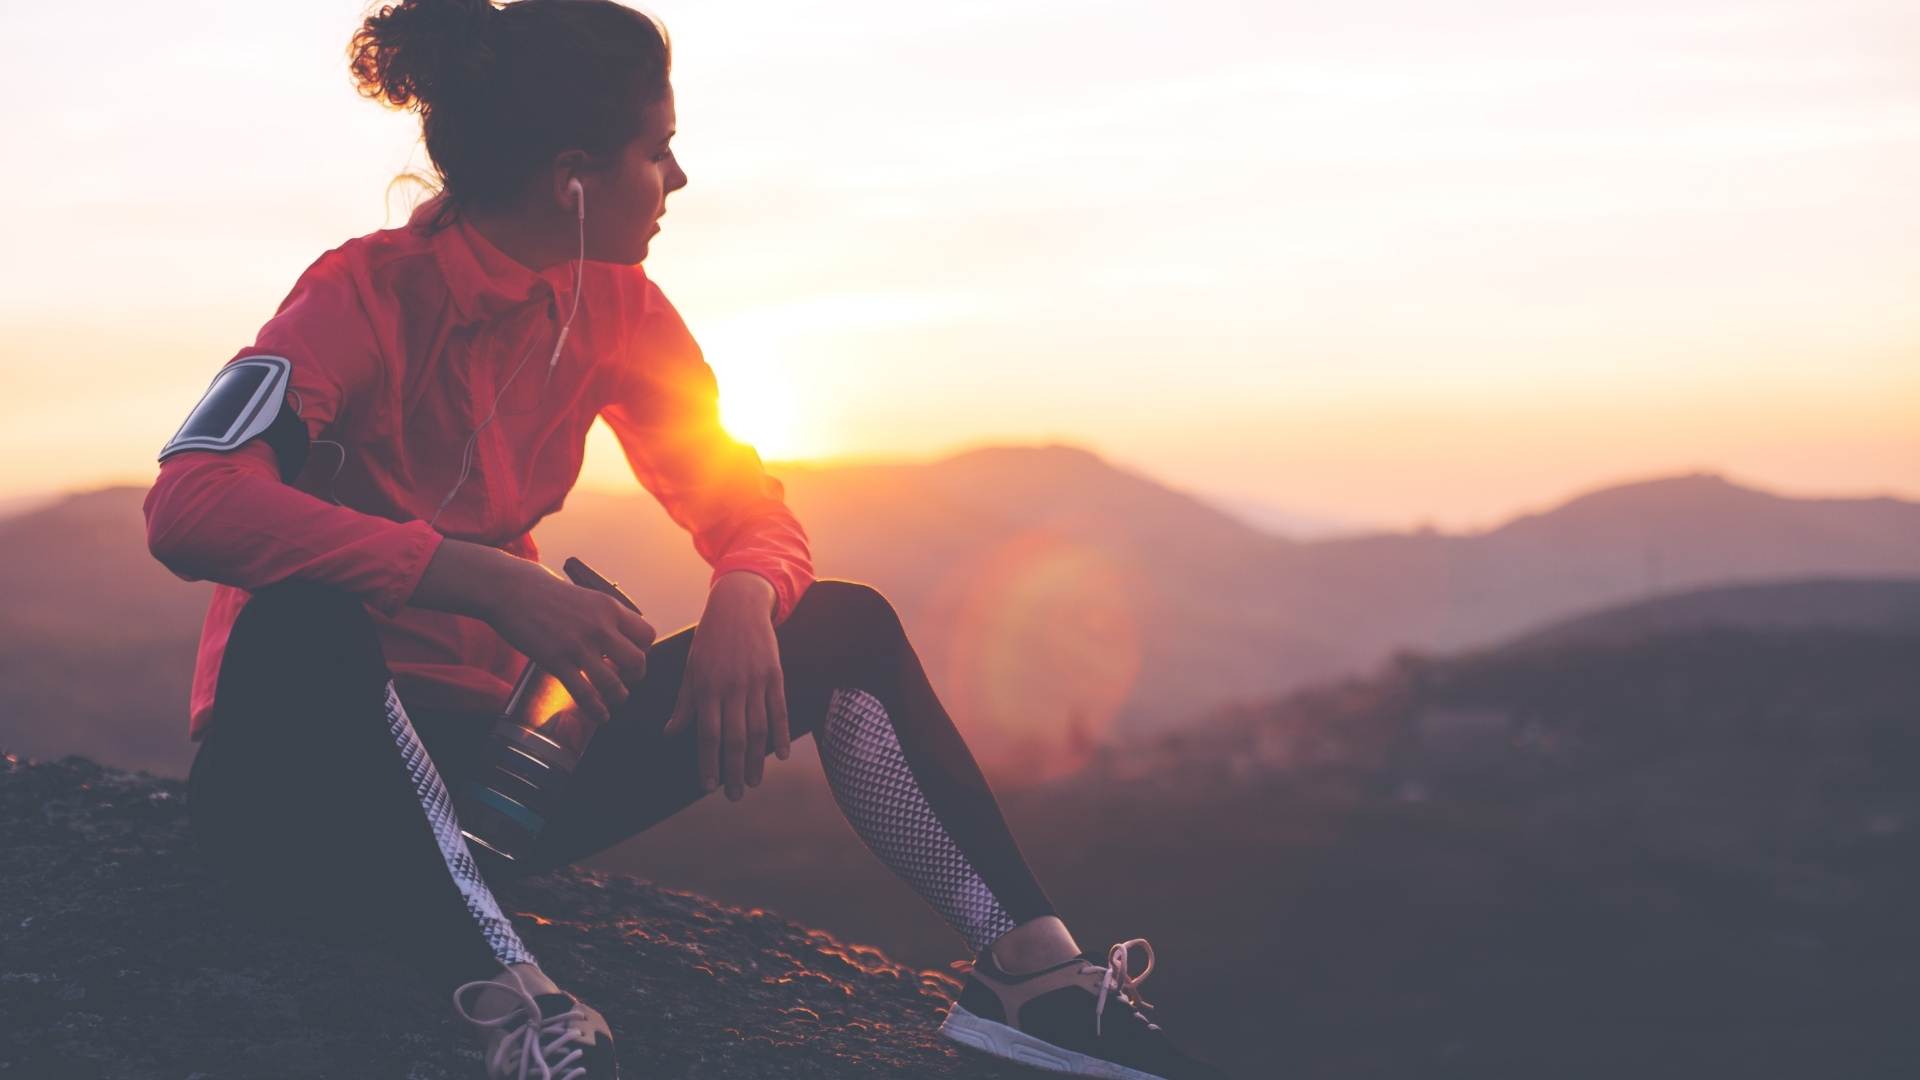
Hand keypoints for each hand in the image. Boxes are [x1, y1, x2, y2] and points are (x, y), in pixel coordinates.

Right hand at [480, 558, 656, 724]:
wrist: (510, 589)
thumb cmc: (544, 591)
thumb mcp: (584, 596)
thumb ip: (602, 615)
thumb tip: (614, 633)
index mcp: (609, 608)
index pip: (646, 635)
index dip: (643, 651)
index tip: (631, 657)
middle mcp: (599, 627)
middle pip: (637, 662)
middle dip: (635, 676)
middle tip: (626, 680)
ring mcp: (578, 646)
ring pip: (613, 684)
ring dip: (617, 696)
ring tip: (614, 700)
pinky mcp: (556, 661)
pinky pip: (585, 694)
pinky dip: (596, 710)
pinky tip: (600, 715)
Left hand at [663, 572, 788, 800]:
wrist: (739, 606)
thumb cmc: (710, 639)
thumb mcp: (691, 668)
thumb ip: (684, 703)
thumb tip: (669, 734)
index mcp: (706, 687)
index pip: (707, 734)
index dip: (708, 762)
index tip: (708, 786)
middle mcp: (731, 688)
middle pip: (734, 738)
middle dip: (733, 770)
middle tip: (733, 796)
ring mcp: (755, 682)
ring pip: (758, 729)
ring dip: (756, 760)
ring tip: (753, 782)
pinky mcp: (775, 676)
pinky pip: (779, 710)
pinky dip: (781, 734)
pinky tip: (780, 754)